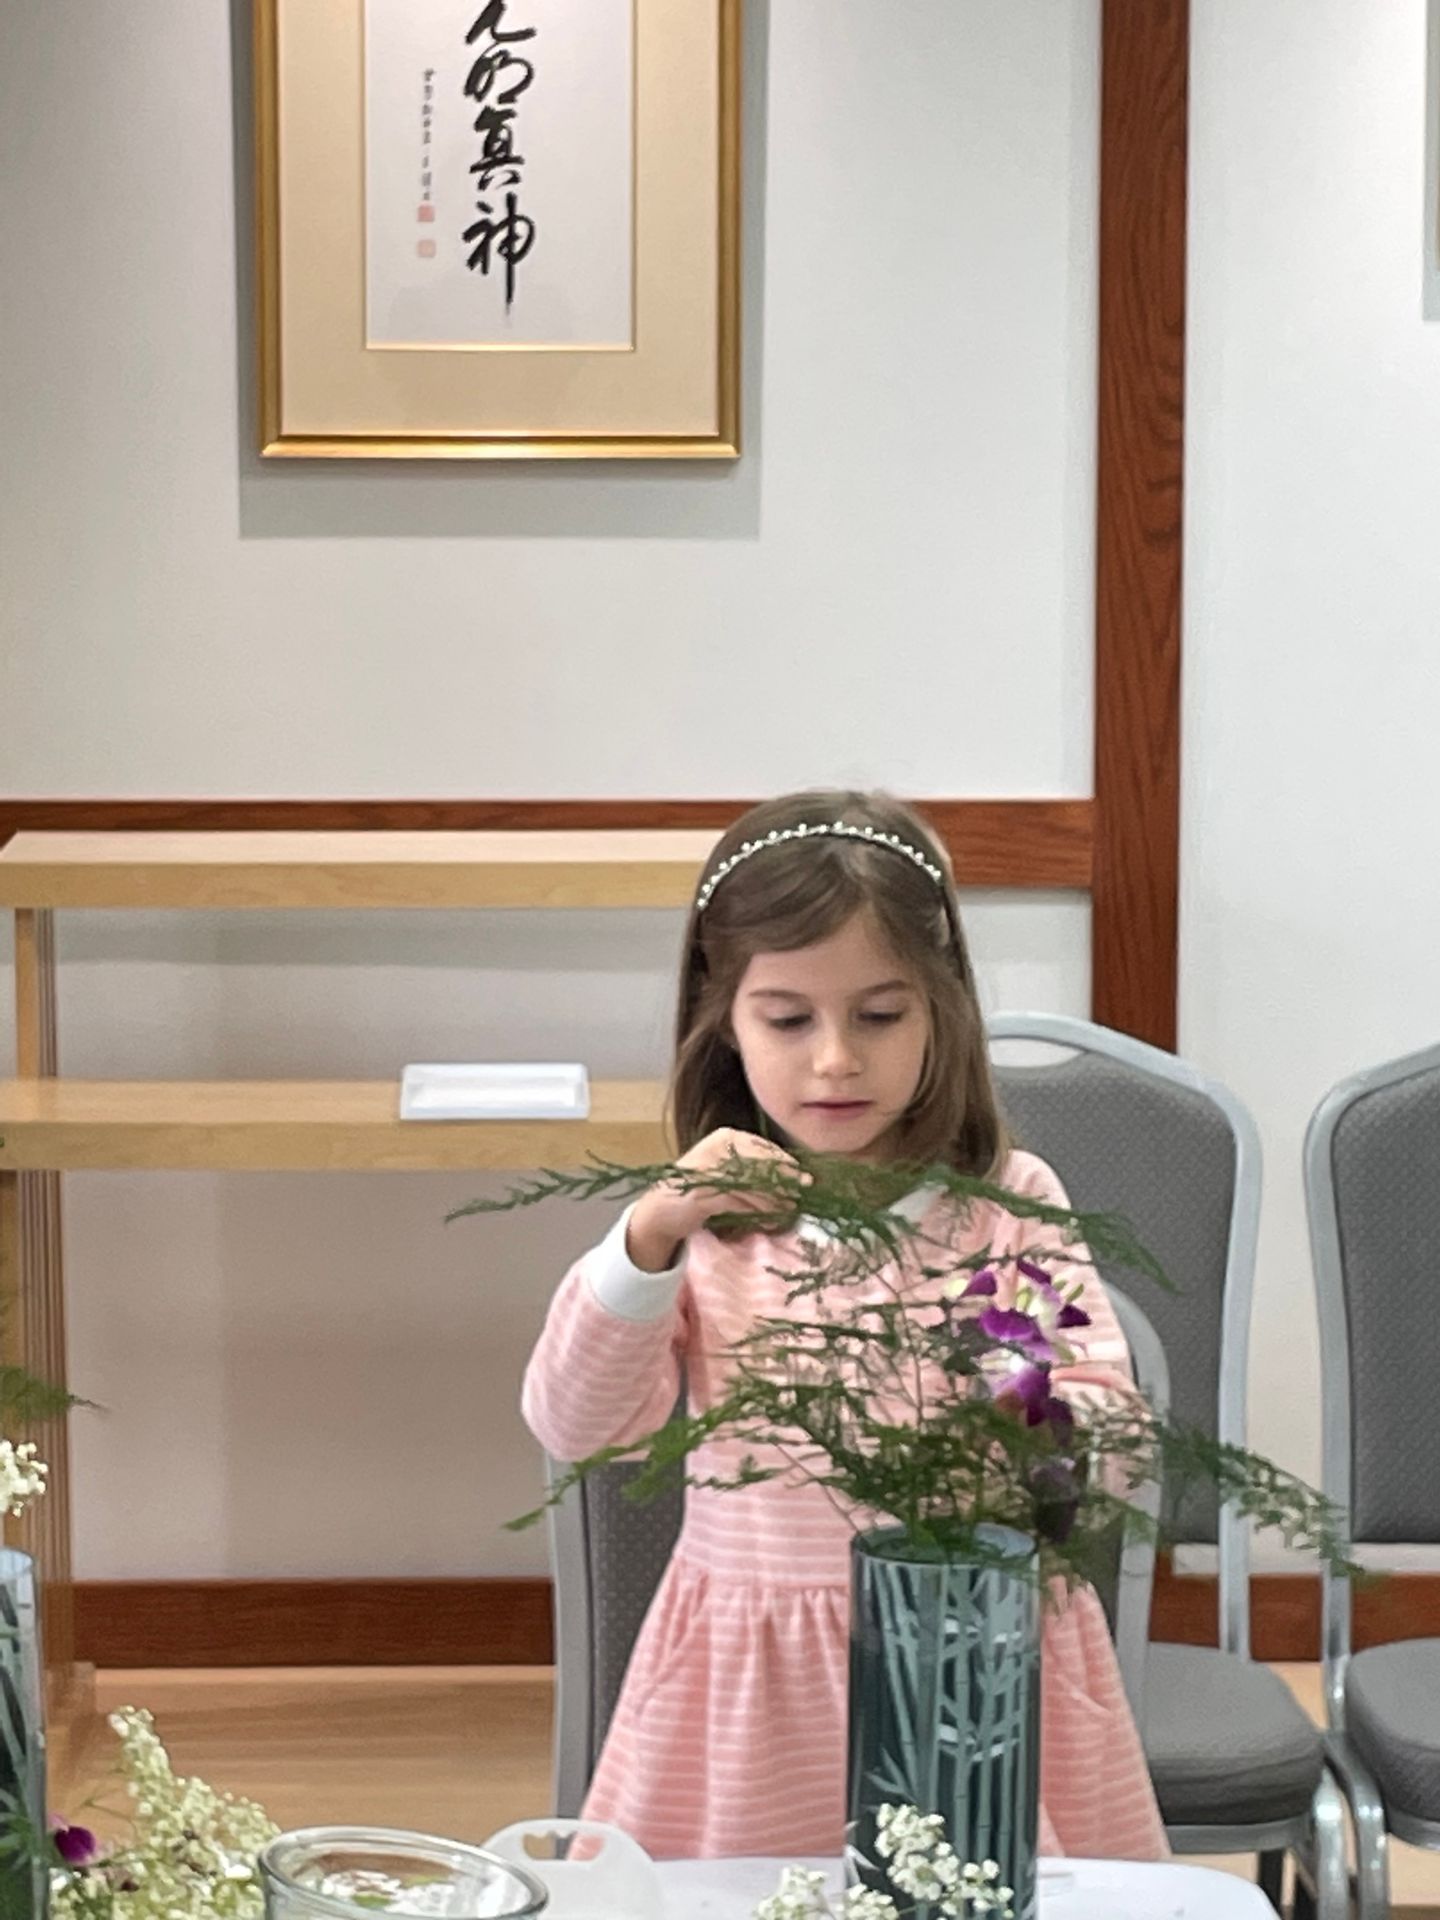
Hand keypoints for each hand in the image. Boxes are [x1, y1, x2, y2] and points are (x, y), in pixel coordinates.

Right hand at [625, 1128, 808, 1270]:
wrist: (663, 1210)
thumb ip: (757, 1171)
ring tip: (785, 1213)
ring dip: (772, 1201)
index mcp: (726, 1137)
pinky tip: (767, 1221)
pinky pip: (737, 1200)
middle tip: (798, 1200)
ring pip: (751, 1184)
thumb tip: (797, 1178)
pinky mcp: (700, 1190)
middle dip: (782, 1184)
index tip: (805, 1180)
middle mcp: (716, 1147)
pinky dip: (755, 1212)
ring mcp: (706, 1167)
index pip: (765, 1148)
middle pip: (760, 1165)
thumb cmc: (704, 1190)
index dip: (786, 1165)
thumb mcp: (731, 1174)